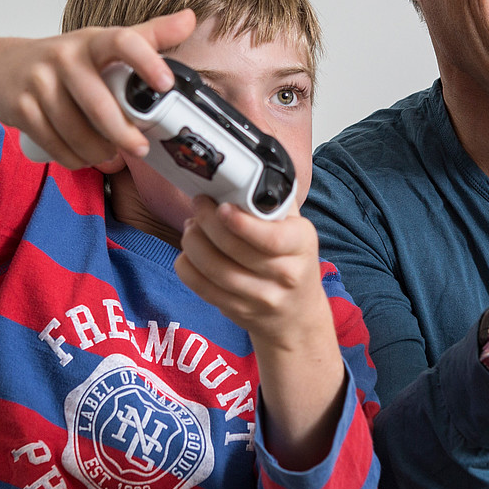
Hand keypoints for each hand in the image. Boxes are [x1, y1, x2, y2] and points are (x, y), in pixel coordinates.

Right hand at [0, 11, 194, 170]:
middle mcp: (64, 57)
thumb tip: (189, 19)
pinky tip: (84, 158)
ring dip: (98, 152)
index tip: (166, 84)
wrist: (2, 68)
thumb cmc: (65, 61)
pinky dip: (74, 158)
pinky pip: (54, 143)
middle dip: (123, 134)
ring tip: (111, 155)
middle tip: (140, 149)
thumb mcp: (103, 44)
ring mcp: (39, 82)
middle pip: (98, 103)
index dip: (146, 61)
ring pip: (76, 130)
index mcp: (92, 42)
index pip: (122, 41)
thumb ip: (148, 35)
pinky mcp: (20, 108)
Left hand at [176, 197, 345, 468]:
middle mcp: (285, 274)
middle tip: (199, 205)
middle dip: (206, 222)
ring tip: (192, 226)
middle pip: (234, 249)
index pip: (271, 237)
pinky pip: (202, 288)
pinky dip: (187, 266)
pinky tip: (188, 252)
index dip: (241, 223)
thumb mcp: (296, 228)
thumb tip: (243, 174)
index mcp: (301, 245)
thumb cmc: (292, 259)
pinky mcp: (238, 312)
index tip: (221, 207)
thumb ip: (274, 203)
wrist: (297, 314)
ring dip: (193, 242)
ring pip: (214, 269)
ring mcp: (260, 298)